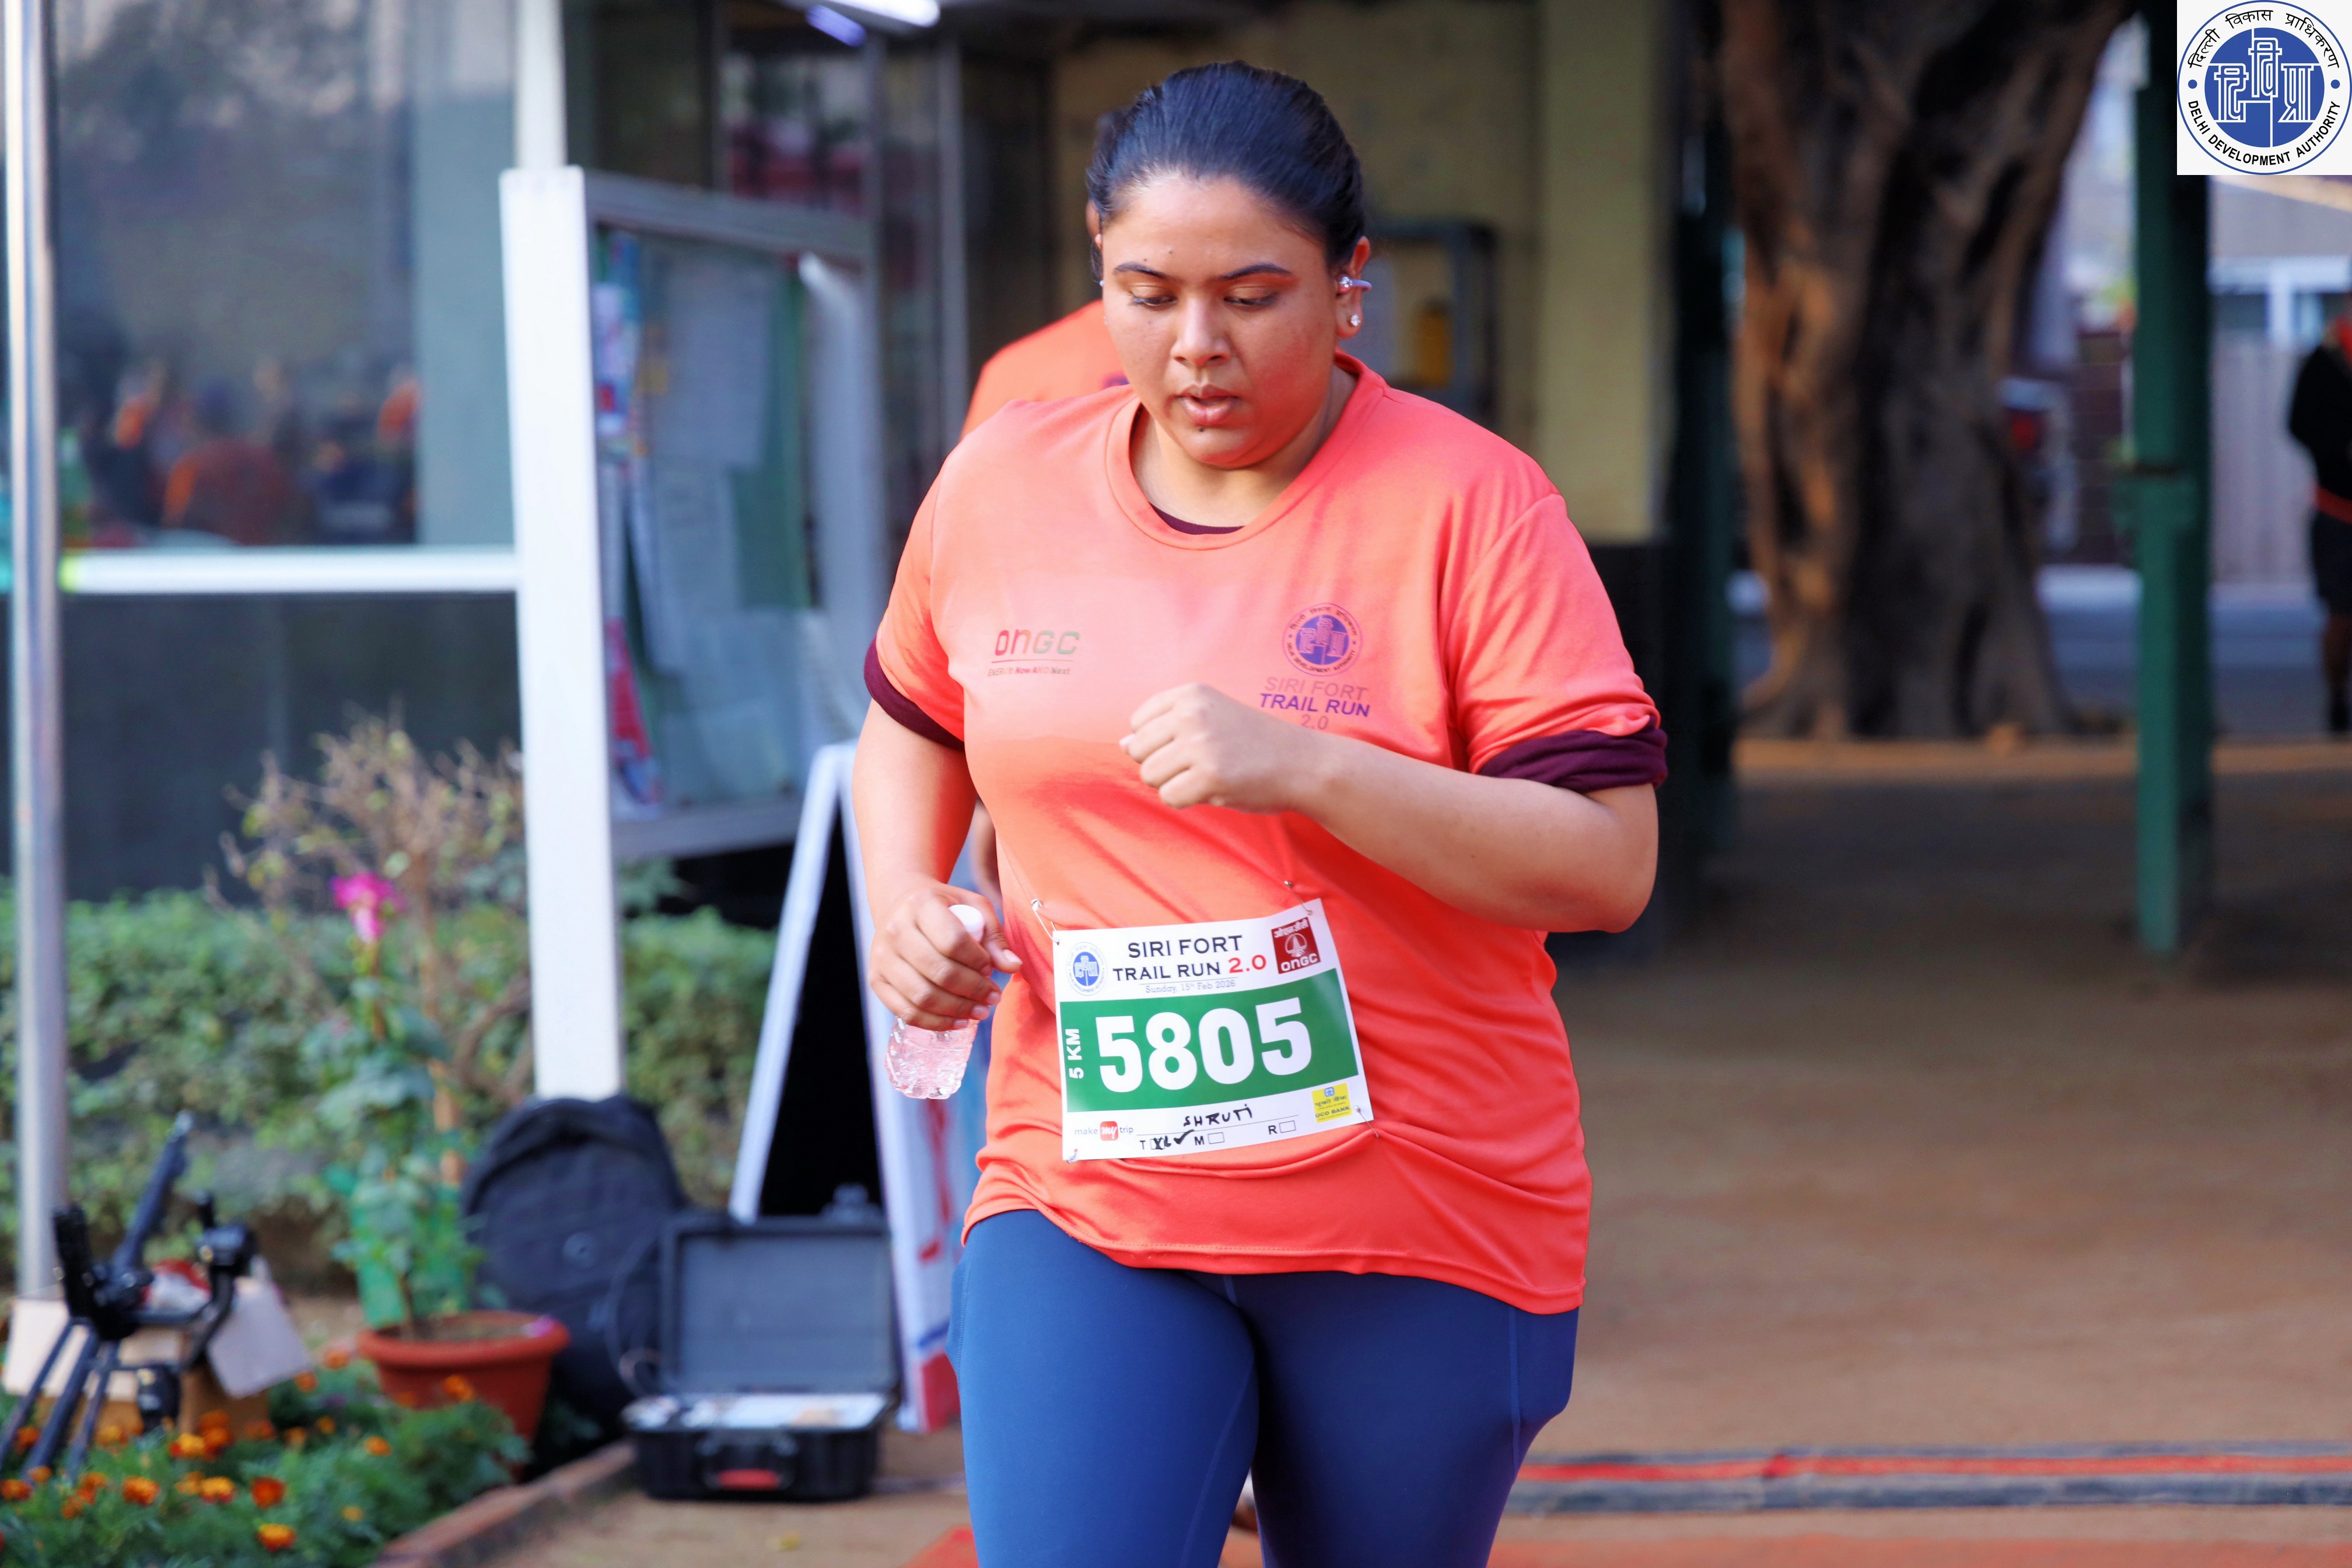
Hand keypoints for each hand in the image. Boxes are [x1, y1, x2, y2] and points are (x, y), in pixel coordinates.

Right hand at [868, 882, 1021, 1031]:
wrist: (901, 905)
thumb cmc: (946, 908)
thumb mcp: (974, 907)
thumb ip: (995, 936)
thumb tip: (1013, 966)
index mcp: (921, 904)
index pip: (953, 941)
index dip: (978, 960)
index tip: (991, 968)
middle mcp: (895, 930)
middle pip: (939, 972)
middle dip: (973, 990)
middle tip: (993, 997)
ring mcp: (881, 957)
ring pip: (922, 996)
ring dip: (957, 1009)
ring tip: (981, 1012)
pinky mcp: (876, 980)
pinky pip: (906, 1011)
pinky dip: (935, 1022)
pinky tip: (958, 1021)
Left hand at [1121, 684, 1329, 811]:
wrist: (1301, 762)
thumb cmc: (1253, 742)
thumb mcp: (1210, 717)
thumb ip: (1166, 726)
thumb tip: (1121, 743)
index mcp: (1189, 694)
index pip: (1138, 723)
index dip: (1158, 743)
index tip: (1191, 745)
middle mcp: (1191, 714)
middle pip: (1138, 751)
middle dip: (1162, 765)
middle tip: (1200, 764)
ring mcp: (1199, 745)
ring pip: (1150, 775)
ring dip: (1174, 784)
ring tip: (1207, 776)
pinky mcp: (1208, 777)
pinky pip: (1169, 797)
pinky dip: (1187, 800)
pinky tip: (1214, 789)